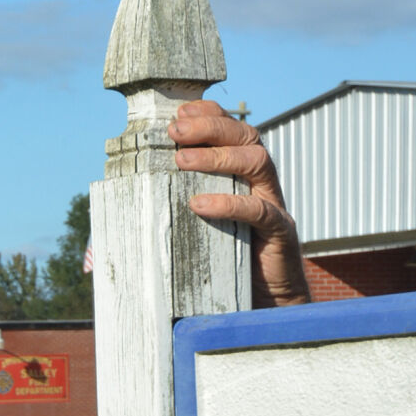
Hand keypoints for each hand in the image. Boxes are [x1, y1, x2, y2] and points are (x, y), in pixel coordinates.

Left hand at [169, 100, 310, 307]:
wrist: (269, 301)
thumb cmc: (232, 262)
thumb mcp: (205, 227)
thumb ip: (186, 206)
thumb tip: (136, 203)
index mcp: (247, 175)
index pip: (234, 130)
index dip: (211, 115)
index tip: (179, 114)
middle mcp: (263, 183)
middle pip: (247, 136)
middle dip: (210, 127)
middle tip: (174, 132)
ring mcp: (275, 204)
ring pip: (256, 162)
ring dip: (217, 156)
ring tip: (181, 160)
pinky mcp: (280, 232)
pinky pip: (258, 210)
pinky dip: (228, 204)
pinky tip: (199, 204)